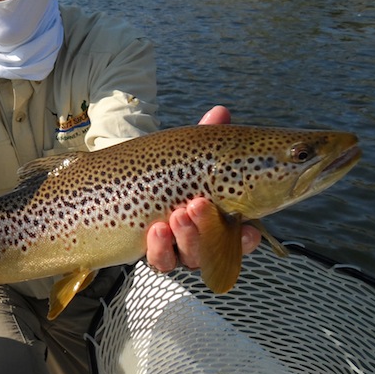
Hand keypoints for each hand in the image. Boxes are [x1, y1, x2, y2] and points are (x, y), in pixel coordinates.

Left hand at [145, 105, 260, 270]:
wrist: (125, 182)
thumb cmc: (169, 169)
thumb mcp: (188, 153)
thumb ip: (206, 137)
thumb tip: (220, 112)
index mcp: (220, 219)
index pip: (240, 236)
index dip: (246, 238)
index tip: (248, 230)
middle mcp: (203, 239)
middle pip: (215, 248)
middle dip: (208, 229)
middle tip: (198, 205)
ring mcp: (178, 248)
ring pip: (190, 257)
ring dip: (187, 236)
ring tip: (178, 213)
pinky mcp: (153, 253)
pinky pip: (161, 261)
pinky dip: (160, 247)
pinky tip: (156, 229)